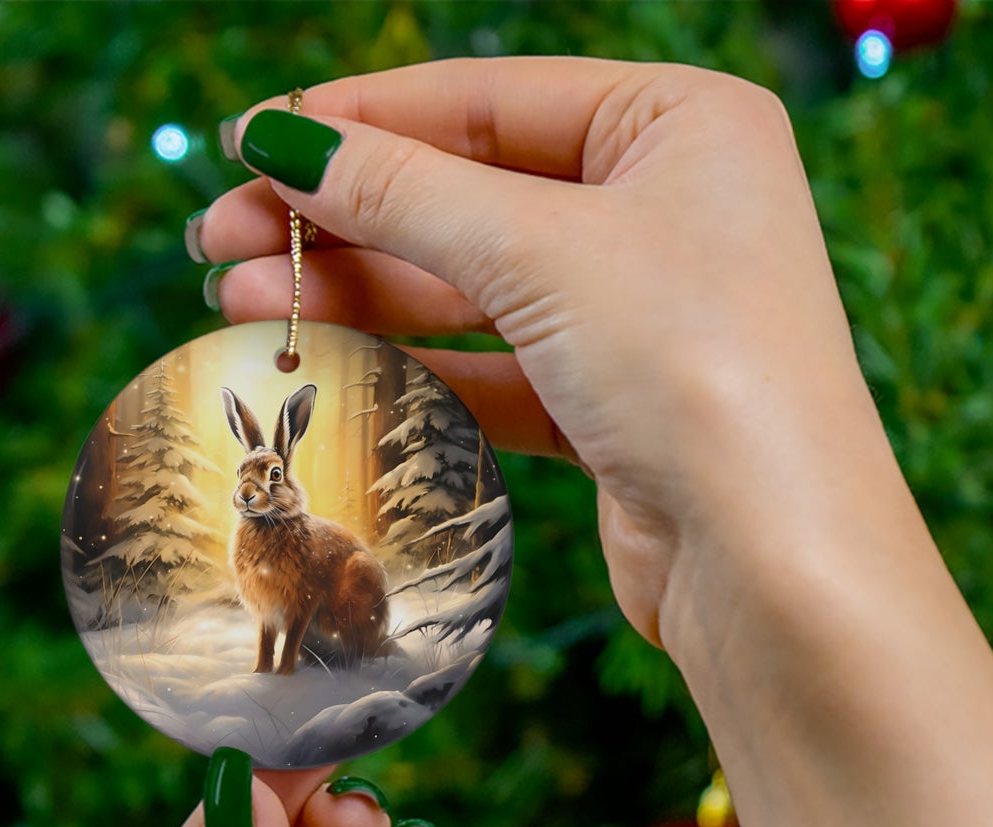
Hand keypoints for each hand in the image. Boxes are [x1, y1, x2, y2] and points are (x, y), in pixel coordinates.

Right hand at [195, 56, 887, 655]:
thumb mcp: (541, 250)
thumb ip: (406, 192)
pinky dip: (417, 367)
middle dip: (343, 218)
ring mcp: (644, 314)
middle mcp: (669, 210)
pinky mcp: (618, 407)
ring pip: (476, 288)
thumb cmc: (695, 369)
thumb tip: (285, 142)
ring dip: (361, 295)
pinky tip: (329, 365)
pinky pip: (498, 369)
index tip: (249, 142)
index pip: (489, 100)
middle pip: (472, 194)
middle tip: (220, 239)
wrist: (772, 560)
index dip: (360, 120)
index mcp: (681, 124)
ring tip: (241, 303)